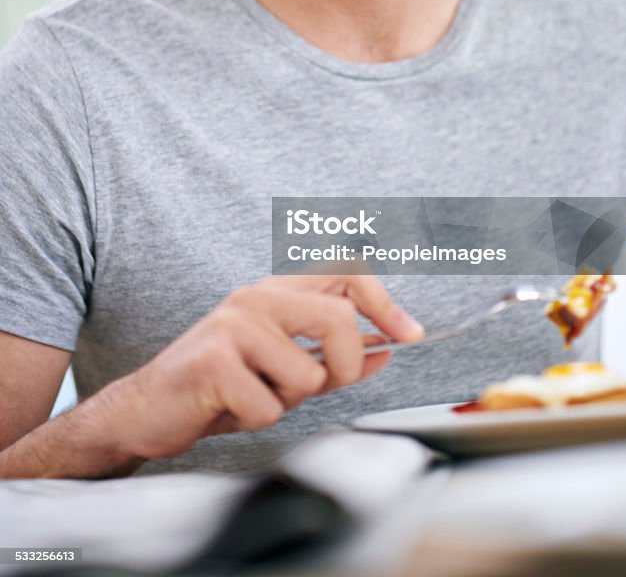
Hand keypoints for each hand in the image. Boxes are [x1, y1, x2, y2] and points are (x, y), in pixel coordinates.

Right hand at [102, 274, 422, 460]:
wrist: (148, 409)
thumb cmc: (220, 389)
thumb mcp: (284, 371)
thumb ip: (333, 359)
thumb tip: (387, 349)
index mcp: (278, 293)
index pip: (347, 271)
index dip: (385, 302)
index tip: (411, 336)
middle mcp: (258, 297)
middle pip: (341, 319)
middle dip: (342, 366)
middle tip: (316, 384)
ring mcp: (235, 323)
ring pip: (308, 374)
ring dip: (287, 400)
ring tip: (252, 394)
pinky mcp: (215, 358)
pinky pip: (270, 405)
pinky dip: (256, 419)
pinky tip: (228, 407)